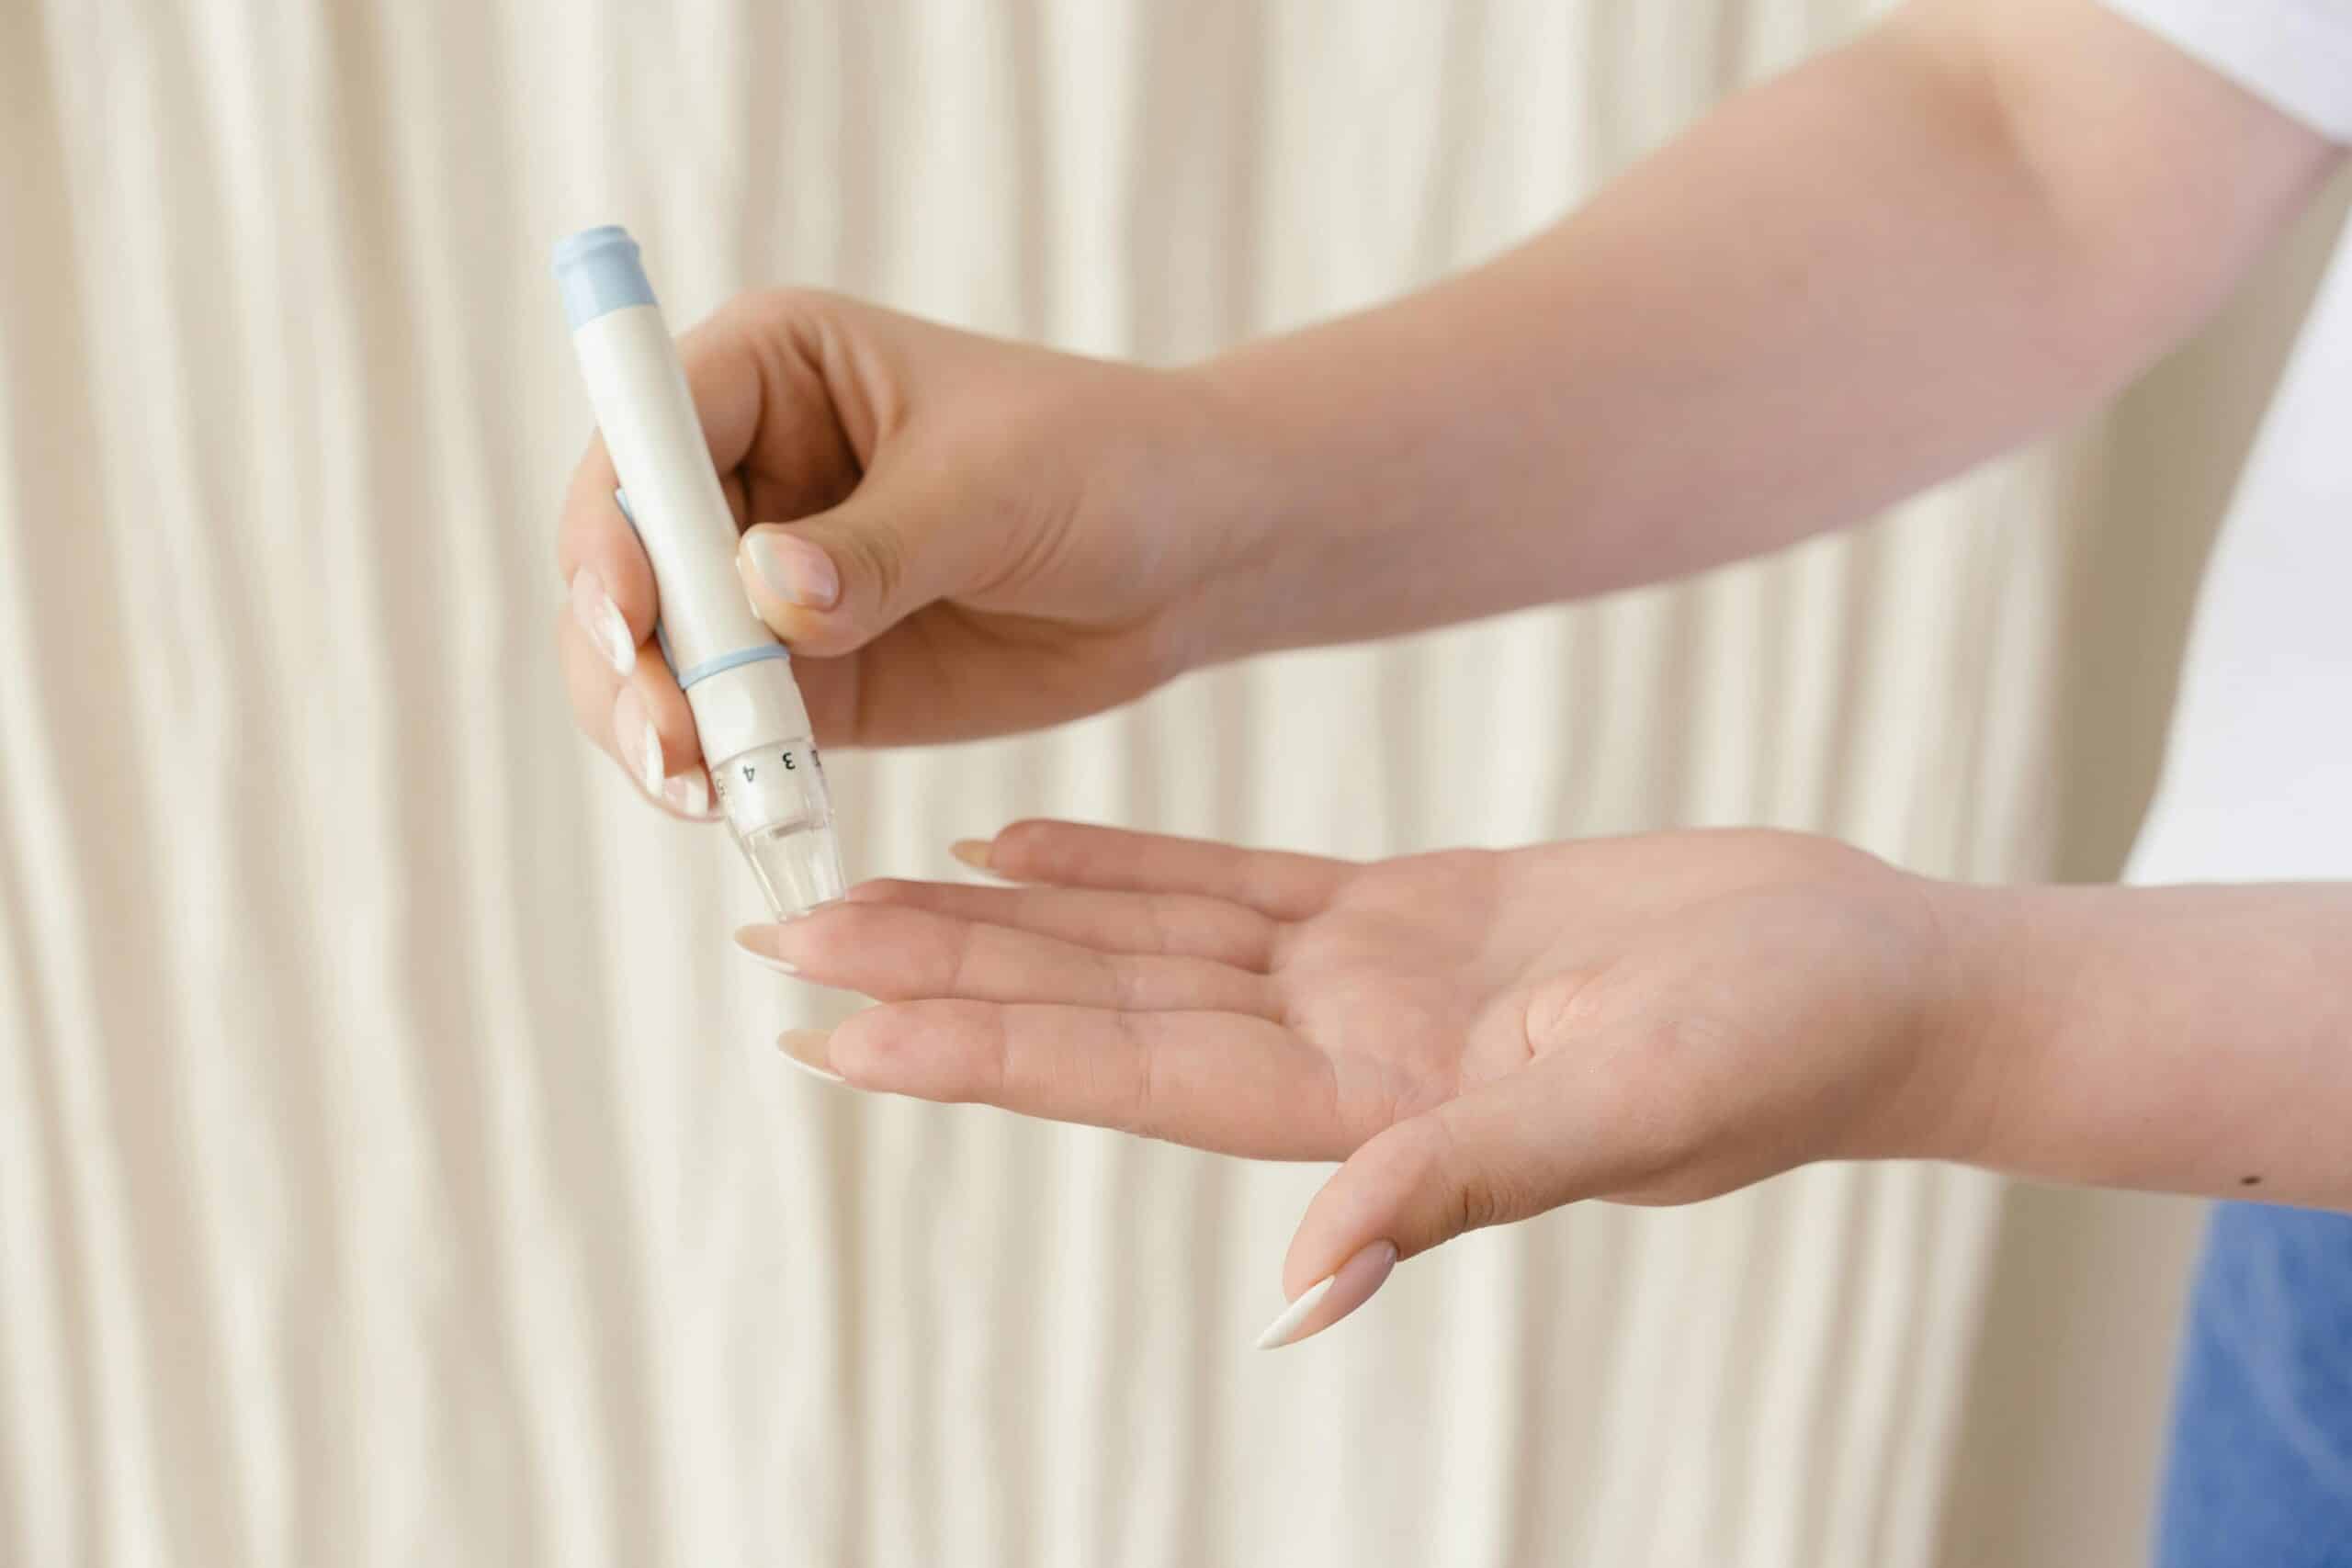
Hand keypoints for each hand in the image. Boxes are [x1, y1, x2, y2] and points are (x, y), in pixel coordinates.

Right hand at [555, 291, 1253, 811]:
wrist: (1195, 555)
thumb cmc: (1106, 464)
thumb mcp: (996, 488)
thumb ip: (878, 547)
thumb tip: (764, 593)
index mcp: (769, 371)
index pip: (641, 436)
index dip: (614, 527)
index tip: (631, 615)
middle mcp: (743, 472)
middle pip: (620, 562)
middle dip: (621, 655)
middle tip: (668, 738)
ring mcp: (762, 585)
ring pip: (654, 661)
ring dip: (652, 726)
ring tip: (696, 788)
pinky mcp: (805, 680)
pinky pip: (727, 730)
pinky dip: (717, 773)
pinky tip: (732, 810)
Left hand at [736, 821, 1981, 1345]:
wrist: (1873, 975)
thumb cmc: (1788, 1052)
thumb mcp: (1629, 1114)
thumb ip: (1459, 1184)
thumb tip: (1305, 1288)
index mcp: (1369, 1108)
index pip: (1128, 1078)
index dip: (982, 1053)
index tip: (838, 1033)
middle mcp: (1335, 1053)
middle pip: (1096, 1009)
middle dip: (941, 978)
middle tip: (784, 938)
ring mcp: (1364, 983)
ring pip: (1139, 940)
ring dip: (1000, 919)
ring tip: (866, 888)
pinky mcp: (1407, 913)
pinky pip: (1226, 882)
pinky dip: (1120, 863)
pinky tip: (1023, 843)